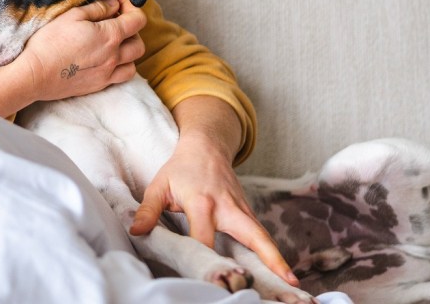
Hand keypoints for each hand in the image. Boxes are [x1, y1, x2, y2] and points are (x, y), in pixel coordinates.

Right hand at [18, 0, 146, 102]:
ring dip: (128, 50)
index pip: (137, 19)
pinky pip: (122, 77)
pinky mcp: (100, 85)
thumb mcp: (72, 15)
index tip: (118, 2)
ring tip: (113, 43)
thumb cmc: (50, 42)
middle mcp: (114, 56)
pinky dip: (121, 67)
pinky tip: (107, 61)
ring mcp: (108, 73)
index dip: (131, 6)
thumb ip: (97, 8)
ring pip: (134, 62)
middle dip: (132, 29)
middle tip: (115, 22)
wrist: (36, 75)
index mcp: (110, 35)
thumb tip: (114, 4)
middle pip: (139, 42)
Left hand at [130, 116, 299, 286]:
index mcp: (202, 202)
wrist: (206, 146)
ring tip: (292, 283)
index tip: (208, 278)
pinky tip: (282, 272)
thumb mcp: (159, 186)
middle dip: (265, 256)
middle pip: (250, 234)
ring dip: (277, 258)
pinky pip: (261, 234)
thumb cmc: (180, 168)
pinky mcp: (248, 212)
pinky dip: (272, 251)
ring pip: (262, 235)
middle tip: (282, 280)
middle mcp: (227, 207)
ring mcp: (242, 209)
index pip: (204, 237)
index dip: (205, 257)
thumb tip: (136, 231)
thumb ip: (147, 210)